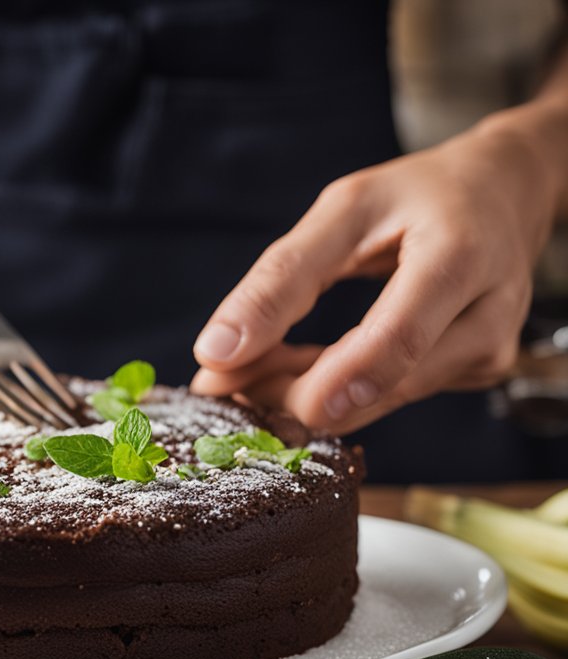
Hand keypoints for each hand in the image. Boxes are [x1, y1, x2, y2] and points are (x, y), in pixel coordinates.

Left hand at [190, 106, 567, 433]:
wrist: (505, 194)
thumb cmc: (419, 195)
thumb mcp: (345, 209)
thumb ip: (282, 277)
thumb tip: (216, 351)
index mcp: (459, 259)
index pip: (394, 338)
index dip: (318, 379)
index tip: (240, 391)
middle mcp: (486, 318)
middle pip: (379, 384)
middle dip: (287, 392)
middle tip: (217, 385)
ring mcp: (486, 355)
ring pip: (375, 401)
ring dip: (300, 394)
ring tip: (245, 371)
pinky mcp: (472, 375)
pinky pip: (386, 396)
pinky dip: (330, 389)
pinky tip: (292, 370)